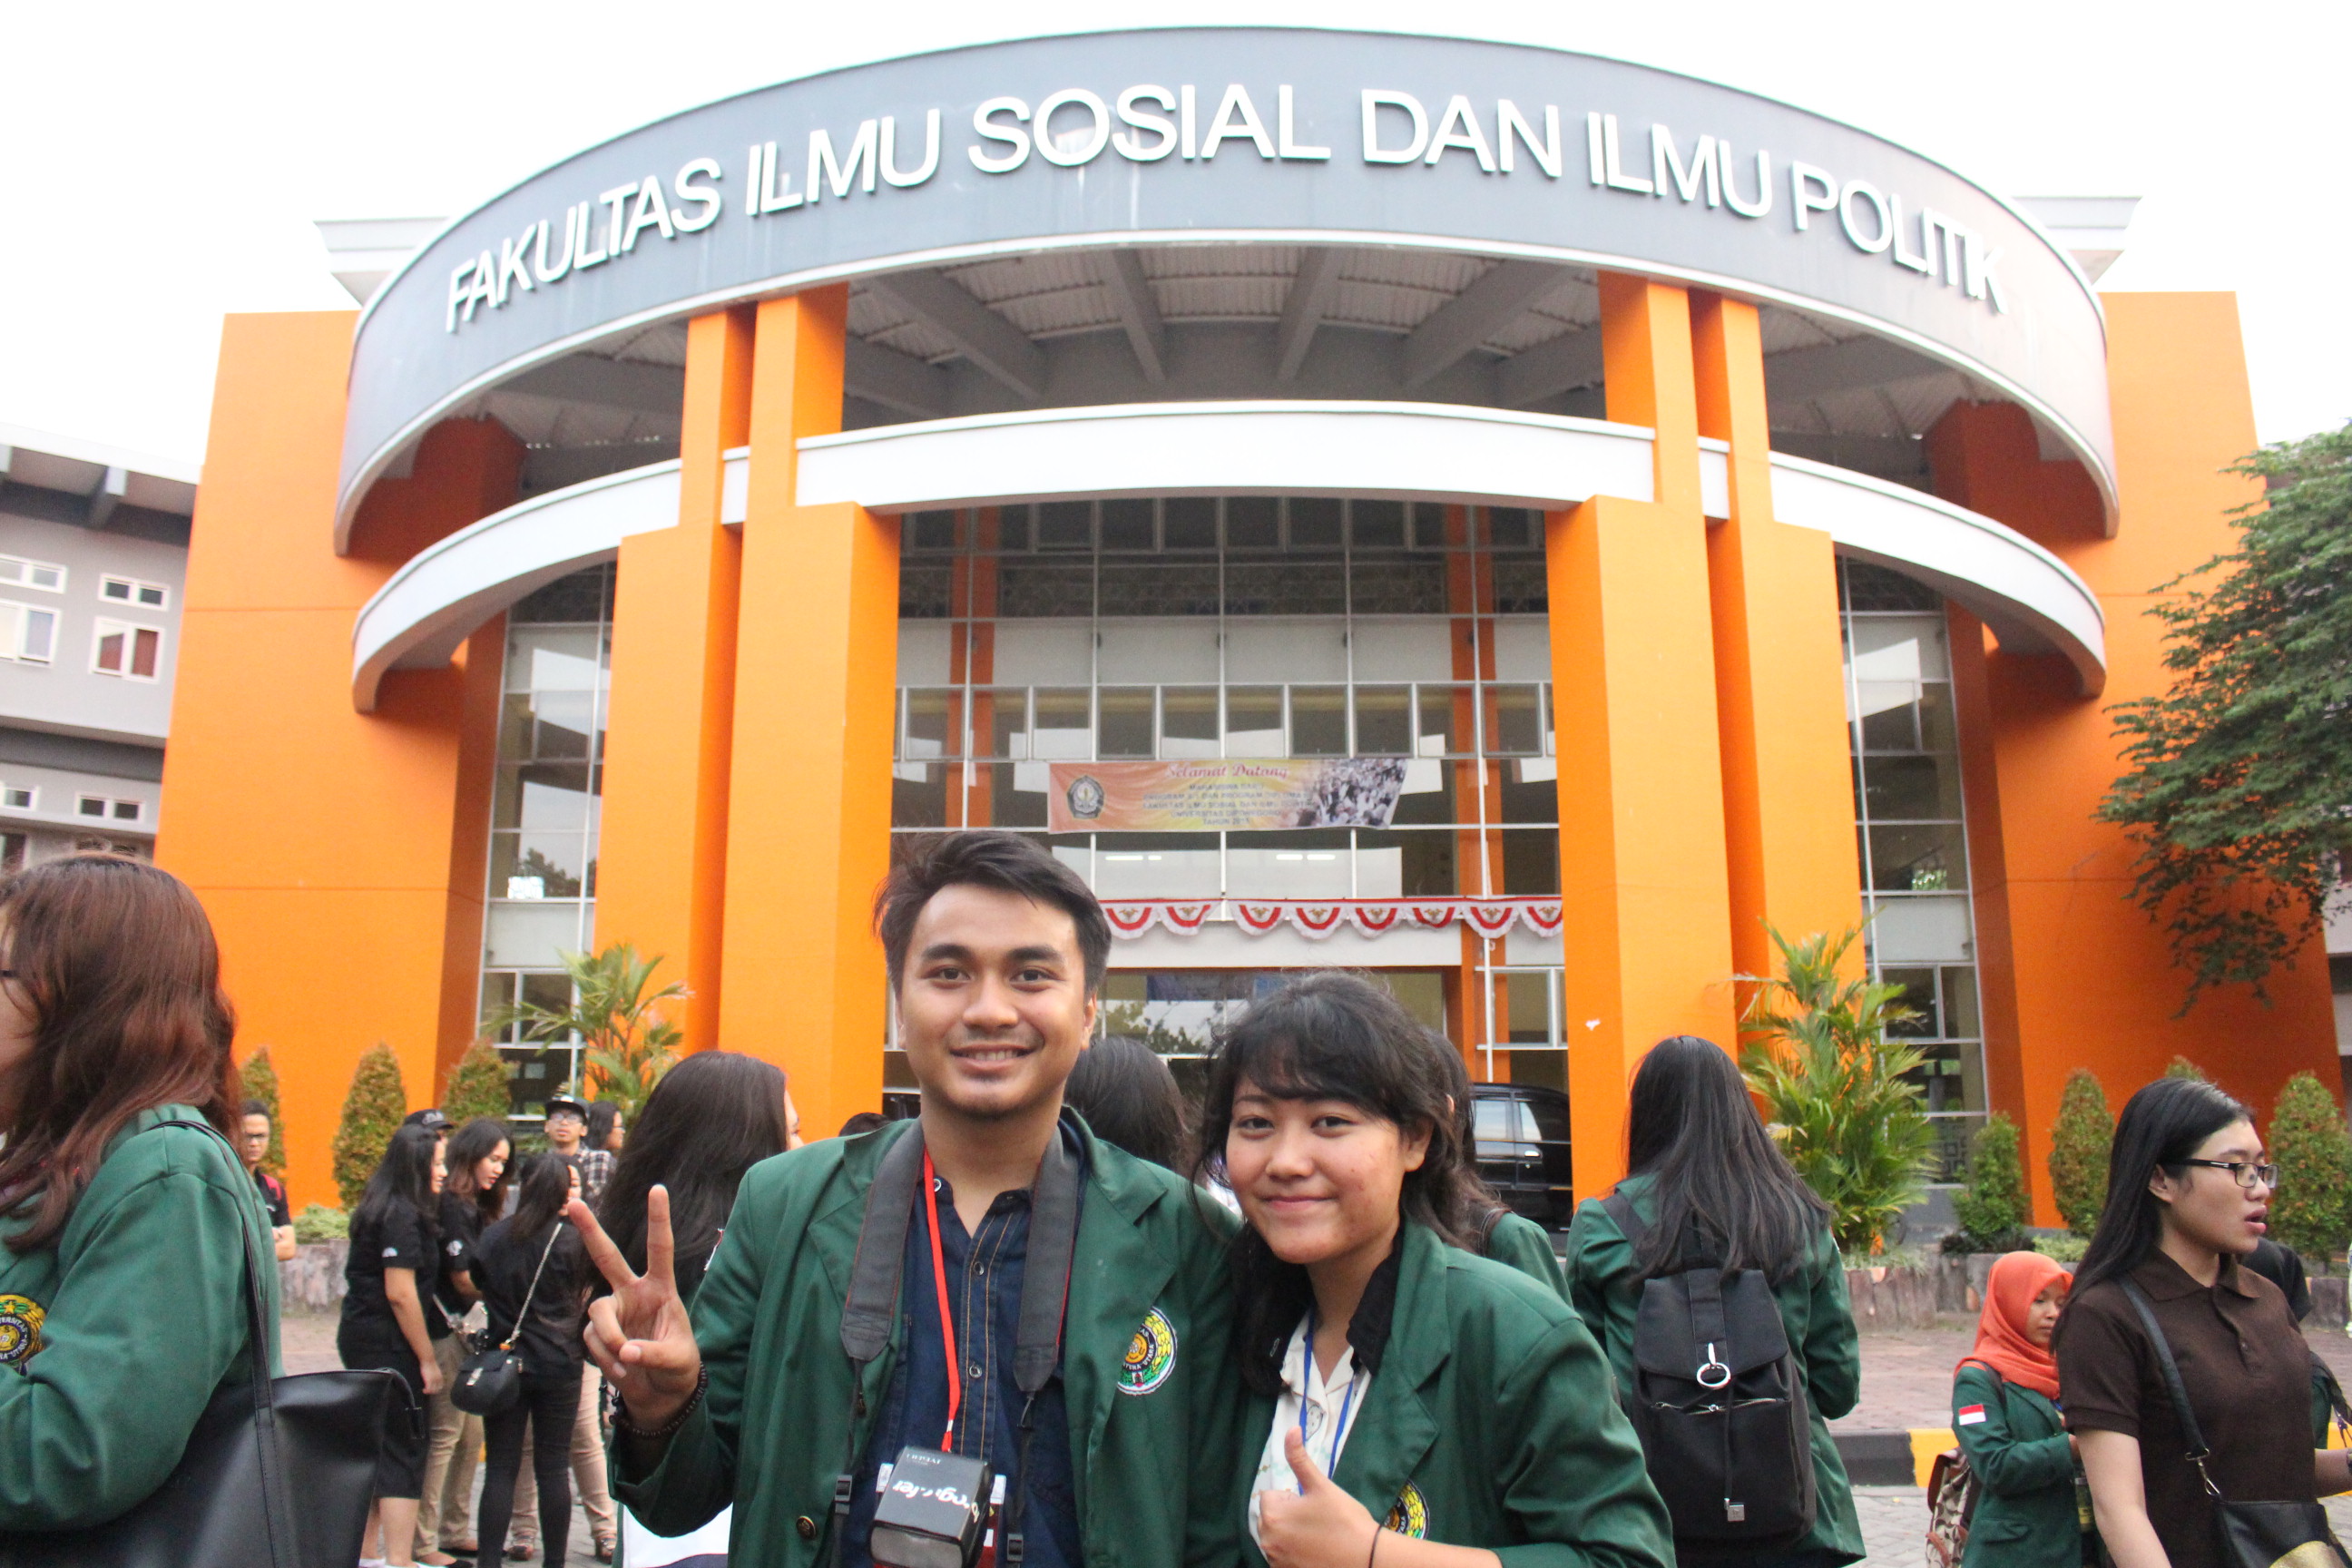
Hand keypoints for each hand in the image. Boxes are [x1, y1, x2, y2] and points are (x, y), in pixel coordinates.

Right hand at [418, 1356, 444, 1397]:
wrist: (428, 1359)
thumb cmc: (429, 1363)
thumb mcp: (434, 1369)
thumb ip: (434, 1373)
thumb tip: (431, 1374)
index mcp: (440, 1376)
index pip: (440, 1385)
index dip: (437, 1388)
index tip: (432, 1388)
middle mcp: (438, 1379)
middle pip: (437, 1389)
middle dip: (433, 1391)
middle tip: (428, 1391)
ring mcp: (434, 1380)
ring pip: (433, 1390)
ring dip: (429, 1392)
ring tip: (425, 1391)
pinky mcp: (428, 1380)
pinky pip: (428, 1389)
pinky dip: (426, 1391)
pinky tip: (423, 1390)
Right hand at [571, 1186, 702, 1428]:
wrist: (662, 1392)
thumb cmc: (678, 1366)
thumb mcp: (676, 1359)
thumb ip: (651, 1353)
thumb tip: (625, 1351)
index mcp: (661, 1288)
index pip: (660, 1249)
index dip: (658, 1219)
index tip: (657, 1188)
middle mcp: (633, 1293)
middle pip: (607, 1257)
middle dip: (590, 1231)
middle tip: (575, 1203)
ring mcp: (614, 1311)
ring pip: (597, 1313)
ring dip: (609, 1339)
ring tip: (627, 1362)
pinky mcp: (599, 1333)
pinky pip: (593, 1341)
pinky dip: (606, 1359)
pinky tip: (622, 1371)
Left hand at [1256, 1429, 1379, 1567]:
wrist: (1365, 1559)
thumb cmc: (1344, 1520)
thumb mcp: (1321, 1486)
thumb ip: (1300, 1459)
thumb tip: (1290, 1429)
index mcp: (1272, 1516)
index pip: (1271, 1496)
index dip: (1292, 1497)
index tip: (1312, 1505)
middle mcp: (1267, 1541)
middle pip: (1272, 1517)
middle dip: (1289, 1515)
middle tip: (1317, 1520)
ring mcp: (1275, 1561)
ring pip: (1278, 1536)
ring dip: (1291, 1534)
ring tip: (1319, 1537)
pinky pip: (1283, 1556)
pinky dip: (1294, 1553)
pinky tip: (1316, 1552)